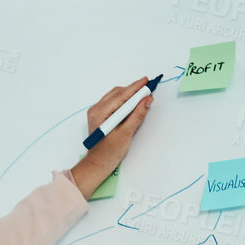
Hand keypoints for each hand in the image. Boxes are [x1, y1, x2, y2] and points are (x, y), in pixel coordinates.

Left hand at [69, 76, 154, 198]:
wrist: (98, 163)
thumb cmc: (110, 152)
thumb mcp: (126, 133)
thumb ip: (137, 115)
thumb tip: (147, 99)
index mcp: (100, 114)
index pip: (121, 96)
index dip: (135, 87)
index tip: (147, 81)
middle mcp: (95, 110)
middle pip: (118, 93)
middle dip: (134, 90)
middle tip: (149, 88)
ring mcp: (96, 112)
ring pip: (115, 96)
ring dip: (129, 94)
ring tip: (144, 95)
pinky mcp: (100, 115)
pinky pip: (113, 102)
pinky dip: (124, 100)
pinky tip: (134, 103)